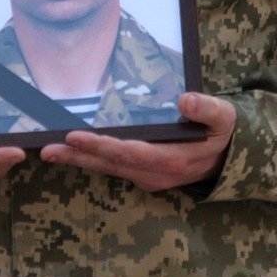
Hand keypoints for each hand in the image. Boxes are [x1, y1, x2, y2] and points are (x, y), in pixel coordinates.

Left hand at [40, 92, 235, 190]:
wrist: (229, 159)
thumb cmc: (223, 133)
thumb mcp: (224, 118)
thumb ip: (207, 109)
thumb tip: (186, 100)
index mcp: (171, 160)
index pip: (129, 152)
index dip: (101, 146)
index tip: (75, 137)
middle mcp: (155, 173)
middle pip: (110, 164)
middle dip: (78, 156)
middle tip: (47, 150)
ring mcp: (147, 176)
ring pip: (107, 168)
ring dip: (78, 160)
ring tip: (47, 152)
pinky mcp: (142, 174)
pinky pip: (112, 167)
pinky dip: (90, 160)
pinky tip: (69, 152)